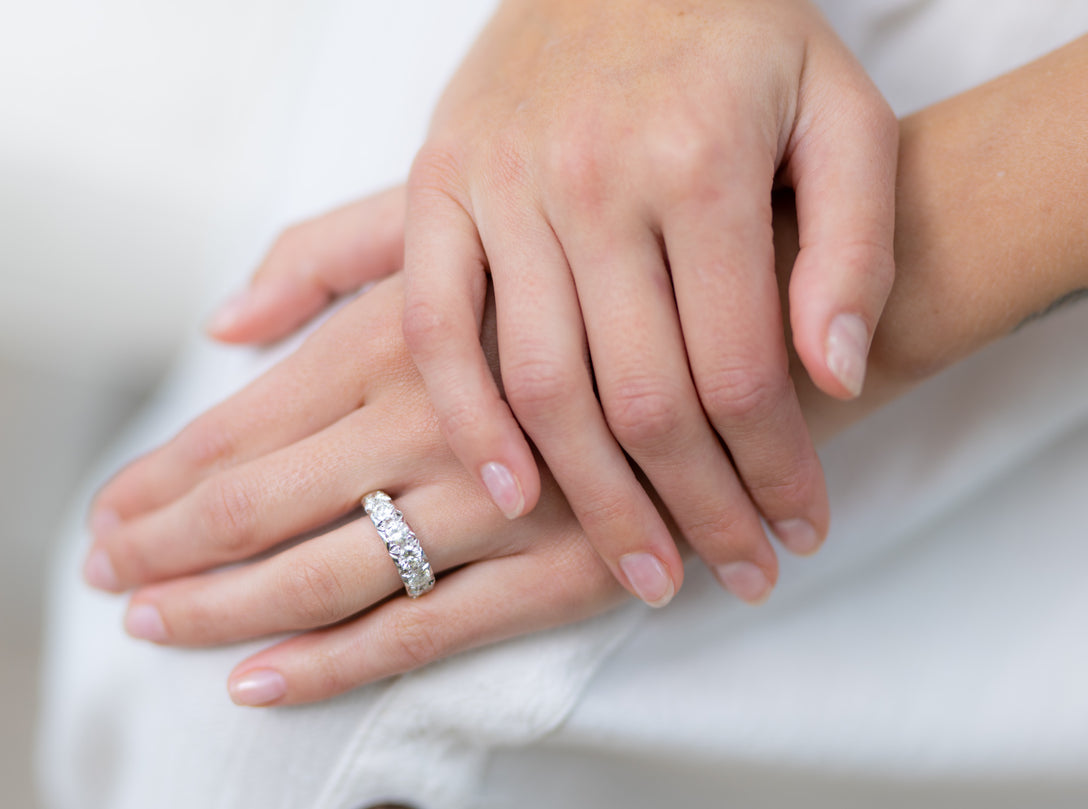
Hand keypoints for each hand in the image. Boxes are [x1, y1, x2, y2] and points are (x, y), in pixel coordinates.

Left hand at [87, 272, 623, 705]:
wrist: (760, 315)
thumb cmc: (605, 260)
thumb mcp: (470, 220)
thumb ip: (335, 253)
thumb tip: (228, 318)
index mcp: (405, 329)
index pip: (243, 422)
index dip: (159, 476)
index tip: (110, 513)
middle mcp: (436, 418)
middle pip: (257, 506)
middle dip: (165, 549)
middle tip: (110, 574)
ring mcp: (500, 503)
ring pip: (322, 575)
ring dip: (221, 609)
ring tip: (154, 625)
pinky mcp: (564, 570)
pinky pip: (424, 632)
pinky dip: (332, 665)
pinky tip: (260, 683)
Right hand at [210, 0, 897, 607]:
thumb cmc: (744, 35)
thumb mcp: (843, 115)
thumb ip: (854, 244)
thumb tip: (834, 377)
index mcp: (703, 163)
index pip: (742, 370)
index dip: (774, 470)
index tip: (799, 531)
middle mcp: (594, 181)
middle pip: (645, 400)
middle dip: (698, 510)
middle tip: (733, 576)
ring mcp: (504, 184)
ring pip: (545, 386)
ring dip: (594, 501)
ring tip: (640, 573)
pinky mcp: (440, 184)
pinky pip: (435, 325)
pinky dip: (468, 416)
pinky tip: (508, 489)